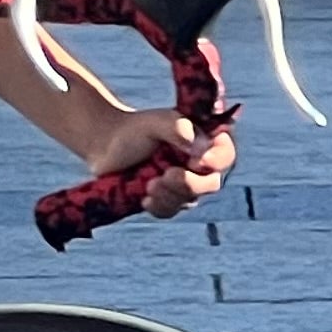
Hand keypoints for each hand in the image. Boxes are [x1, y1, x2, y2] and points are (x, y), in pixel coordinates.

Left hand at [90, 107, 235, 217]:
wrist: (105, 144)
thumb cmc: (135, 129)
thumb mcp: (155, 122)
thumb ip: (177, 129)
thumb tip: (201, 148)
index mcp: (204, 142)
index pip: (225, 154)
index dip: (217, 160)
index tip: (196, 161)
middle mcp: (199, 166)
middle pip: (211, 184)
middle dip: (190, 183)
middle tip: (166, 175)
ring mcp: (184, 185)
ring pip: (190, 200)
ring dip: (169, 194)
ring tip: (149, 184)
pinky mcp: (166, 200)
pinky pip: (170, 210)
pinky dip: (159, 206)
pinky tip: (145, 198)